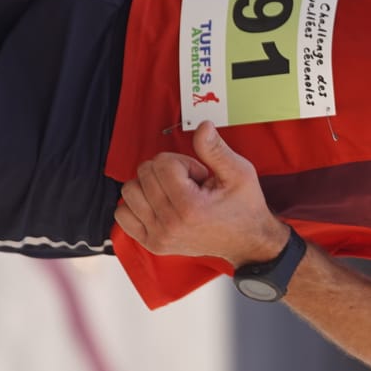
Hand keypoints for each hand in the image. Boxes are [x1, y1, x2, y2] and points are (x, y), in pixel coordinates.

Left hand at [114, 123, 288, 264]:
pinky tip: (158, 204)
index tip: (199, 175)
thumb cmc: (245, 207)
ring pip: (130, 191)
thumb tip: (202, 127)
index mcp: (189, 207)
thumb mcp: (239, 173)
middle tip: (190, 185)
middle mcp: (170, 224)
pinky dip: (136, 204)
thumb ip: (216, 149)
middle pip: (144, 174)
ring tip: (174, 194)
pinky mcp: (152, 244)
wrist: (247, 242)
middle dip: (167, 171)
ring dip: (150, 186)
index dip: (183, 162)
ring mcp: (158, 236)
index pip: (162, 163)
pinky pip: (122, 215)